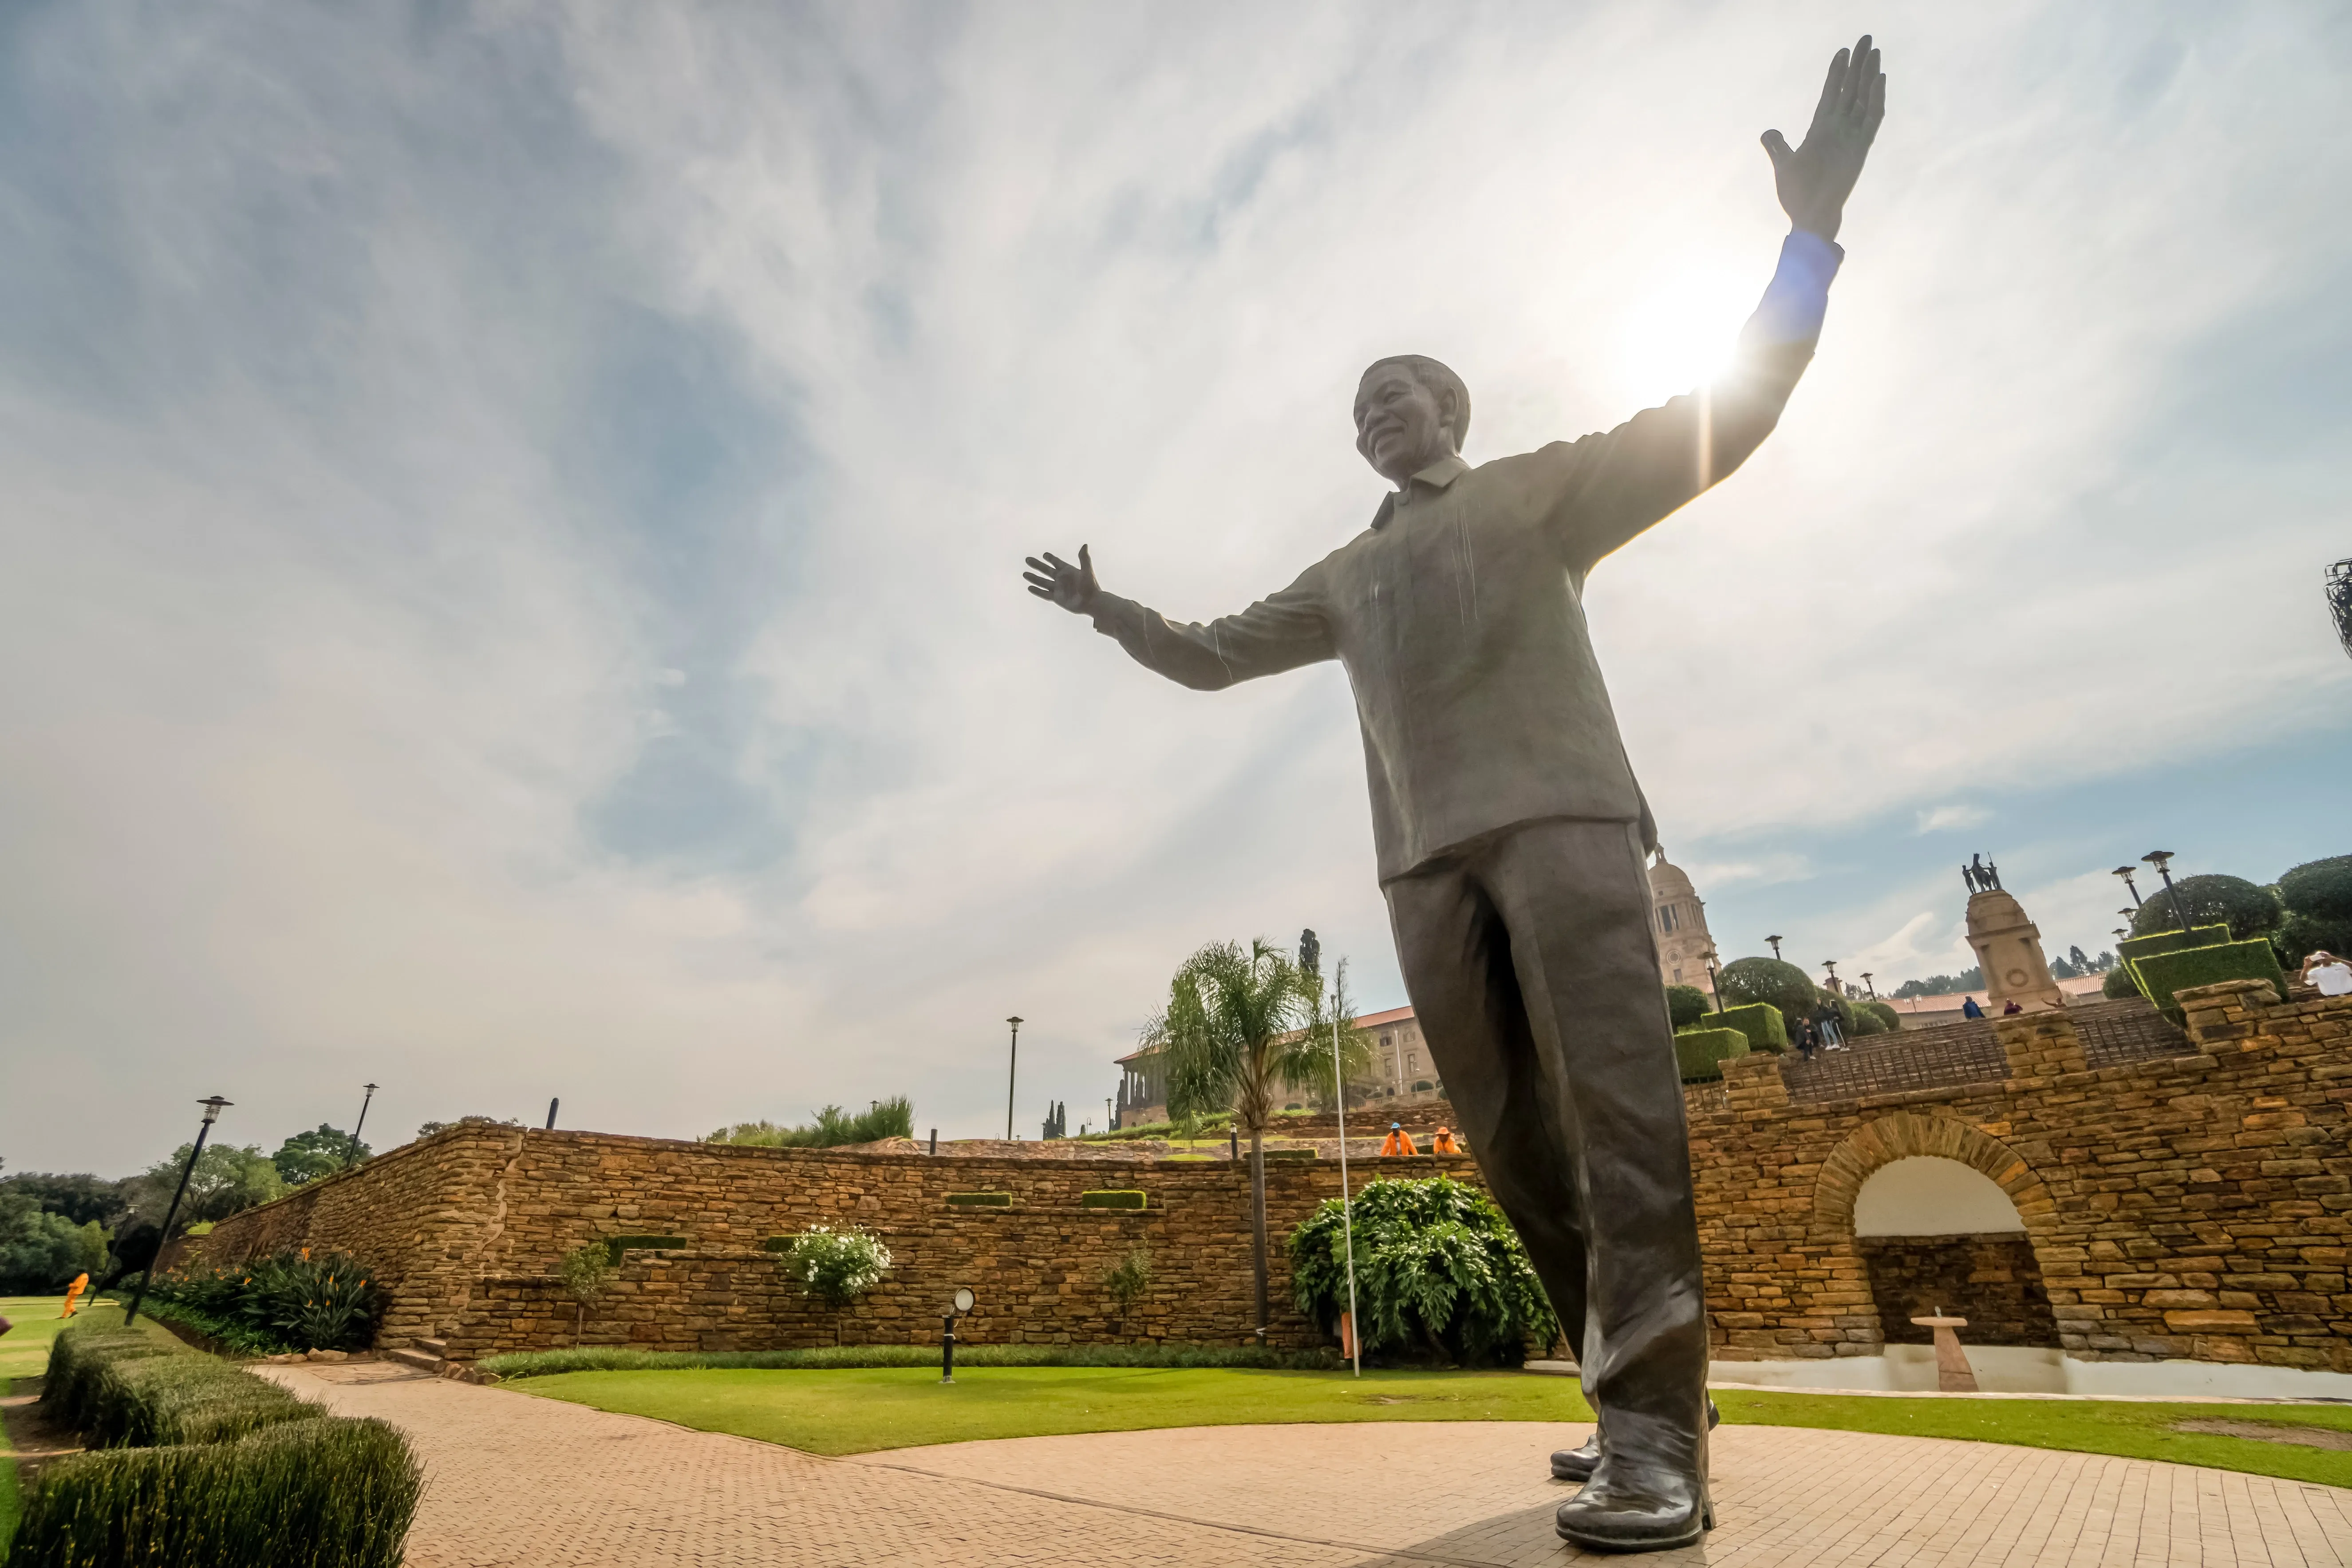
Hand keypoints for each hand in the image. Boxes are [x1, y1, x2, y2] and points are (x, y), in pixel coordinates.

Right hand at [1023, 545, 1098, 613]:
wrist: (1092, 602)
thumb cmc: (1091, 586)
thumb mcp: (1087, 571)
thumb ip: (1084, 559)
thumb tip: (1084, 545)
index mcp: (1068, 571)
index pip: (1056, 562)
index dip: (1050, 558)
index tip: (1044, 555)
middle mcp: (1062, 579)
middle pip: (1046, 570)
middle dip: (1037, 565)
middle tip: (1028, 559)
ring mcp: (1058, 588)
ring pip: (1042, 582)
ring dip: (1034, 578)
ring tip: (1024, 574)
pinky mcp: (1057, 598)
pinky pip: (1044, 593)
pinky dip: (1037, 591)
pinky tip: (1030, 587)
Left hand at [1762, 34, 1884, 242]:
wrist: (1809, 217)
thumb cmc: (1797, 195)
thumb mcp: (1783, 164)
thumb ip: (1777, 146)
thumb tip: (1769, 131)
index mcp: (1820, 130)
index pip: (1830, 94)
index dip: (1836, 73)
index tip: (1843, 51)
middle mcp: (1838, 130)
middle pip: (1850, 90)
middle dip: (1857, 65)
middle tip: (1866, 40)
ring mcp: (1850, 137)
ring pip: (1863, 99)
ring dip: (1869, 75)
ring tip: (1874, 51)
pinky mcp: (1860, 148)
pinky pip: (1871, 119)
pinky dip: (1876, 99)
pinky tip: (1878, 79)